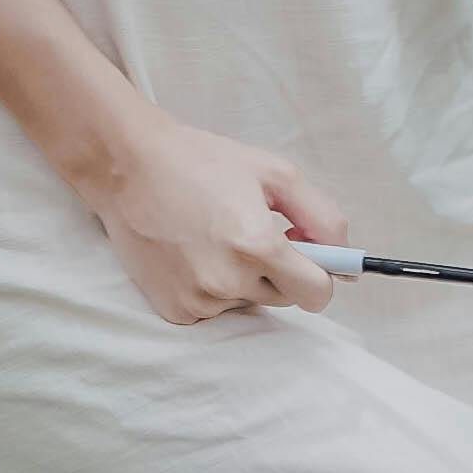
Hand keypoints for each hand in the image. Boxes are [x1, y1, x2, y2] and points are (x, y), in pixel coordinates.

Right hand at [85, 104, 346, 324]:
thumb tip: (345, 262)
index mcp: (257, 245)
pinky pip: (215, 310)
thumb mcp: (274, 173)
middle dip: (279, 273)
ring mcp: (198, 300)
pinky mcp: (175, 311)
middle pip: (284, 299)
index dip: (320, 276)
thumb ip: (321, 217)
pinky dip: (211, 290)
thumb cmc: (202, 162)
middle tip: (251, 235)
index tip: (309, 259)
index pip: (317, 294)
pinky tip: (192, 255)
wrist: (127, 166)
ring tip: (213, 239)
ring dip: (243, 280)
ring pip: (248, 303)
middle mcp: (228, 281)